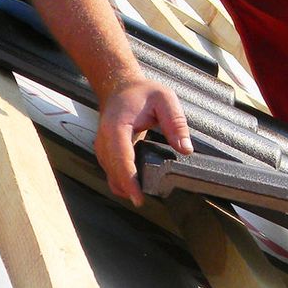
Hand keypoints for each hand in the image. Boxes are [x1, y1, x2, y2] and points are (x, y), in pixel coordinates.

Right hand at [95, 76, 192, 205]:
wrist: (120, 86)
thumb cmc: (141, 92)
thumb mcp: (165, 99)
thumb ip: (176, 123)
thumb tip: (185, 149)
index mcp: (116, 126)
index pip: (121, 159)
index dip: (129, 181)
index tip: (138, 198)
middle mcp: (104, 139)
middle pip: (114, 172)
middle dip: (129, 190)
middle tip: (148, 201)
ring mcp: (102, 147)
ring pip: (111, 176)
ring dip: (125, 188)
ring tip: (144, 196)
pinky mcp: (105, 153)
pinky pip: (112, 173)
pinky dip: (122, 183)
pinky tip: (137, 188)